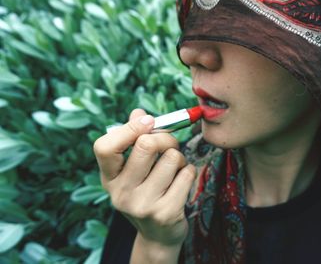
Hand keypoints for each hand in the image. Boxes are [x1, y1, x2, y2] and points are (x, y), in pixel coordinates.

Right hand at [93, 109, 195, 247]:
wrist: (158, 235)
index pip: (104, 147)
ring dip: (179, 158)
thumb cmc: (147, 192)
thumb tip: (139, 113)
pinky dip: (188, 172)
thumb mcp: (134, 170)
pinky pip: (187, 173)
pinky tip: (180, 183)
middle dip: (166, 138)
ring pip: (172, 157)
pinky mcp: (165, 212)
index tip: (148, 122)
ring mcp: (142, 205)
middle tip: (170, 145)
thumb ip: (134, 139)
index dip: (128, 128)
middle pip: (146, 144)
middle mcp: (120, 193)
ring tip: (174, 170)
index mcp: (109, 178)